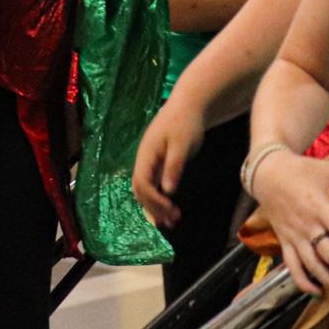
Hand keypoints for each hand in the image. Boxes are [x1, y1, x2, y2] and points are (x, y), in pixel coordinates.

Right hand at [133, 97, 205, 227]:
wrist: (189, 105)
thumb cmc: (185, 123)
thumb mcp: (182, 145)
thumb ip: (174, 167)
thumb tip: (167, 191)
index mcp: (146, 154)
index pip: (142, 183)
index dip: (154, 200)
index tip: (171, 210)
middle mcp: (144, 159)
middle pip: (140, 189)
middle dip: (153, 208)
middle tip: (170, 223)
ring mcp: (149, 161)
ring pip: (145, 188)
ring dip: (155, 205)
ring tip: (171, 222)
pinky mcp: (157, 162)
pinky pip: (153, 184)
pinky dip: (159, 198)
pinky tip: (170, 207)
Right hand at [248, 152, 328, 294]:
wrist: (267, 173)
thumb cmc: (300, 170)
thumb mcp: (327, 168)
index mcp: (319, 206)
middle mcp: (307, 225)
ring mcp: (294, 236)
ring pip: (312, 266)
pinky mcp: (284, 242)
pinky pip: (292, 268)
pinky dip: (304, 283)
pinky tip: (317, 291)